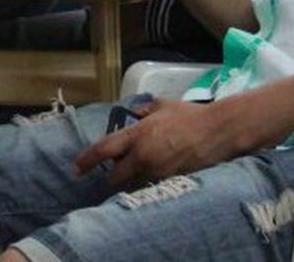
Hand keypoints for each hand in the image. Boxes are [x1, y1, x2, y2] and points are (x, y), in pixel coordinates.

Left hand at [74, 99, 237, 188]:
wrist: (217, 132)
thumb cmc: (189, 116)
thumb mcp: (161, 106)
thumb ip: (143, 110)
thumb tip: (134, 114)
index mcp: (136, 135)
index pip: (103, 151)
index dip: (86, 160)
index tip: (76, 168)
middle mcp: (142, 156)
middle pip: (114, 177)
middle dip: (110, 177)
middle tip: (111, 171)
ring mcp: (157, 172)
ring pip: (132, 185)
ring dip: (128, 182)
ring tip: (132, 174)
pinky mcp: (171, 181)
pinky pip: (151, 187)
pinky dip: (146, 184)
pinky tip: (151, 177)